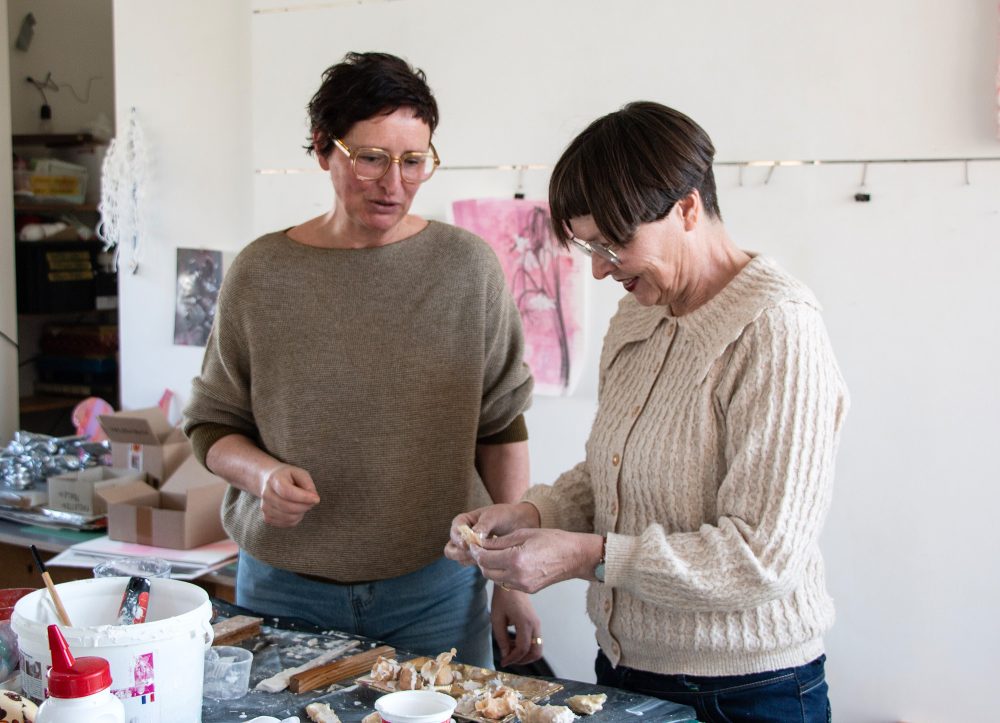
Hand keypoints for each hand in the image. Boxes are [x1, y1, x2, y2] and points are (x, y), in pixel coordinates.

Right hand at [258, 463, 319, 526]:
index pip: (287, 492)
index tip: (316, 499)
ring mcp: (265, 507)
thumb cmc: (288, 477)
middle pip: (288, 507)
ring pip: (289, 517)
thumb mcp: (300, 474)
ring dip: (301, 512)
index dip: (303, 497)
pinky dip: (296, 518)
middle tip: (312, 501)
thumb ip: (308, 484)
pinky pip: (287, 523)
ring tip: (303, 503)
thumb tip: (314, 499)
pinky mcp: (267, 518)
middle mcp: (266, 494)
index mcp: (274, 479)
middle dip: (305, 506)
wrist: (269, 481)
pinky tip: (296, 510)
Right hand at [444, 503, 540, 565]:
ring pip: (460, 559)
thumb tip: (472, 537)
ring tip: (484, 556)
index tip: (467, 544)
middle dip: (460, 553)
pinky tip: (491, 560)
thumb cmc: (505, 515)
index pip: (454, 531)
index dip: (458, 538)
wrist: (520, 523)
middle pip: (451, 549)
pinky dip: (478, 564)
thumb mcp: (493, 516)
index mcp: (464, 521)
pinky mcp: (478, 557)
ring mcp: (470, 548)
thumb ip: (482, 526)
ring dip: (469, 559)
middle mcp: (463, 535)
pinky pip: (472, 564)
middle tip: (474, 553)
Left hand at [476, 528, 601, 593]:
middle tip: (482, 548)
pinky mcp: (528, 590)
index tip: (473, 543)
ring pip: (495, 579)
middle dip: (481, 559)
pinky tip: (508, 562)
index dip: (476, 550)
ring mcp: (523, 585)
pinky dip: (503, 573)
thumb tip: (482, 544)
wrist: (574, 557)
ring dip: (491, 567)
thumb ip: (501, 541)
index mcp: (515, 559)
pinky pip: (507, 582)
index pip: (484, 558)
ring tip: (495, 554)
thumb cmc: (552, 540)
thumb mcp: (524, 533)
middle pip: (486, 571)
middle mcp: (517, 576)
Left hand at [491, 585, 542, 666]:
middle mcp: (535, 624)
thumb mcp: (497, 619)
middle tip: (509, 660)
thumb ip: (502, 639)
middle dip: (523, 660)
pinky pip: (535, 640)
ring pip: (538, 648)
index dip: (513, 659)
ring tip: (510, 650)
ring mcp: (537, 623)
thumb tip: (506, 655)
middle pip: (536, 652)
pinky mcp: (536, 622)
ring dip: (525, 654)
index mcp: (525, 623)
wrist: (511, 584)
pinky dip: (526, 647)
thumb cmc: (502, 599)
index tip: (503, 662)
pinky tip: (513, 642)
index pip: (522, 649)